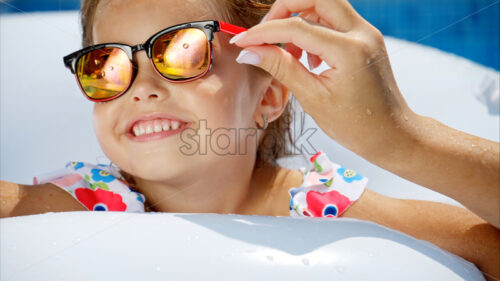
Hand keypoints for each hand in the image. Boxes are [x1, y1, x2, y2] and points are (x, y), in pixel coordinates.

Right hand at [231, 0, 416, 157]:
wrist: (391, 135)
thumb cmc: (356, 125)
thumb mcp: (313, 98)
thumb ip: (282, 68)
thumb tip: (250, 51)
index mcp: (349, 51)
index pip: (297, 27)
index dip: (264, 32)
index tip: (243, 41)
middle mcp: (362, 34)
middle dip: (285, 9)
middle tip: (266, 34)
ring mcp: (367, 33)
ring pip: (326, 5)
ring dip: (300, 19)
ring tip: (288, 52)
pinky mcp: (366, 38)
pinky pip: (335, 20)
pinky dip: (314, 28)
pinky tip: (307, 57)